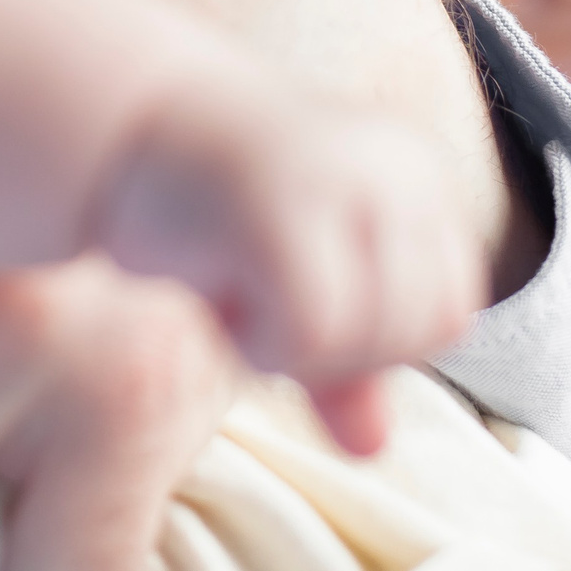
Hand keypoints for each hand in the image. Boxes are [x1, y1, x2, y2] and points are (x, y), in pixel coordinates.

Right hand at [90, 94, 482, 451]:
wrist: (120, 123)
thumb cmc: (211, 204)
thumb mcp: (294, 276)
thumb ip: (342, 353)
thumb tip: (371, 446)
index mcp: (419, 175)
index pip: (450, 312)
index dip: (378, 343)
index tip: (302, 301)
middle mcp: (397, 167)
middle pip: (419, 332)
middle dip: (339, 351)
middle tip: (258, 299)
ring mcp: (344, 178)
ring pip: (370, 338)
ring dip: (295, 350)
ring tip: (237, 290)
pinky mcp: (283, 204)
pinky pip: (312, 333)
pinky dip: (260, 344)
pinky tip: (218, 295)